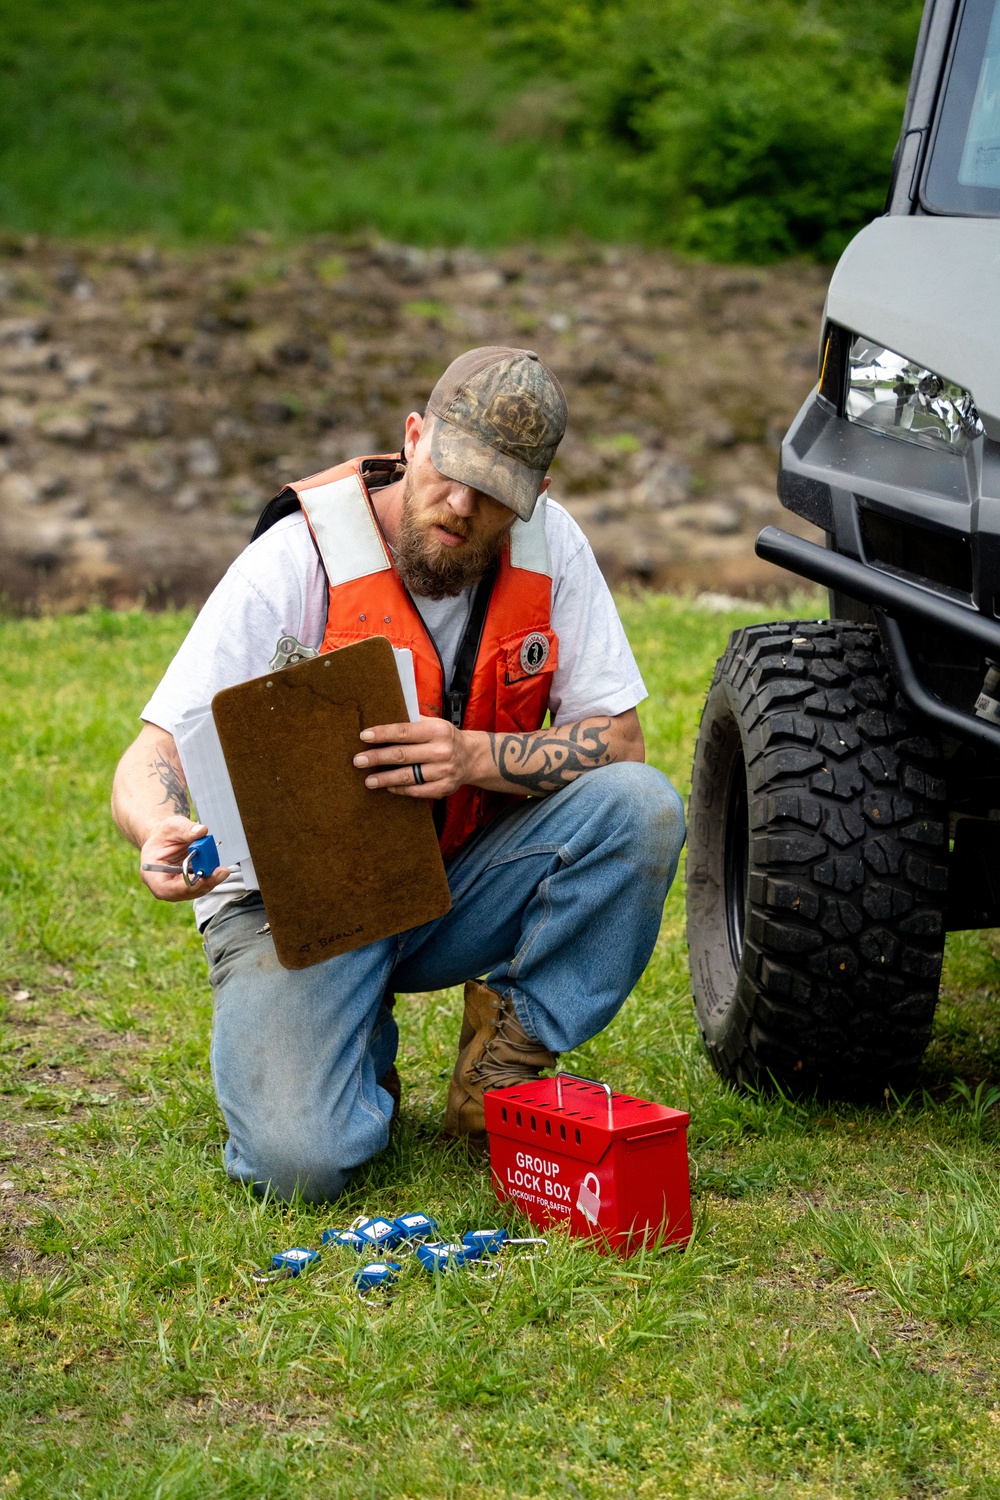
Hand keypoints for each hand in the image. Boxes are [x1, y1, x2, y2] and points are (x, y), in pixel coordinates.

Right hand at [139, 816, 229, 902]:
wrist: (166, 838)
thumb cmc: (164, 834)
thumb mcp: (172, 826)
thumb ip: (185, 829)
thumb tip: (201, 831)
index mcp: (151, 875)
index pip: (166, 889)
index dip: (185, 886)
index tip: (202, 877)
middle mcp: (164, 886)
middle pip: (185, 892)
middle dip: (205, 883)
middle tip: (220, 872)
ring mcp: (177, 888)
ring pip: (197, 891)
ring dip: (211, 880)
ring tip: (221, 869)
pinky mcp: (189, 885)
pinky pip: (202, 885)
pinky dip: (212, 877)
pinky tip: (218, 868)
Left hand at [353, 717, 482, 797]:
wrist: (472, 757)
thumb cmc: (445, 738)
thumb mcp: (435, 724)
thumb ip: (413, 722)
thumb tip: (382, 720)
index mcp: (438, 731)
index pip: (404, 731)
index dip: (383, 734)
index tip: (364, 736)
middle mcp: (441, 751)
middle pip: (402, 755)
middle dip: (377, 758)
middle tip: (358, 760)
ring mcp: (443, 771)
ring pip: (408, 776)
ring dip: (385, 779)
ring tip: (368, 780)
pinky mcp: (444, 788)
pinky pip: (417, 790)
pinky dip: (400, 789)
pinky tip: (388, 787)